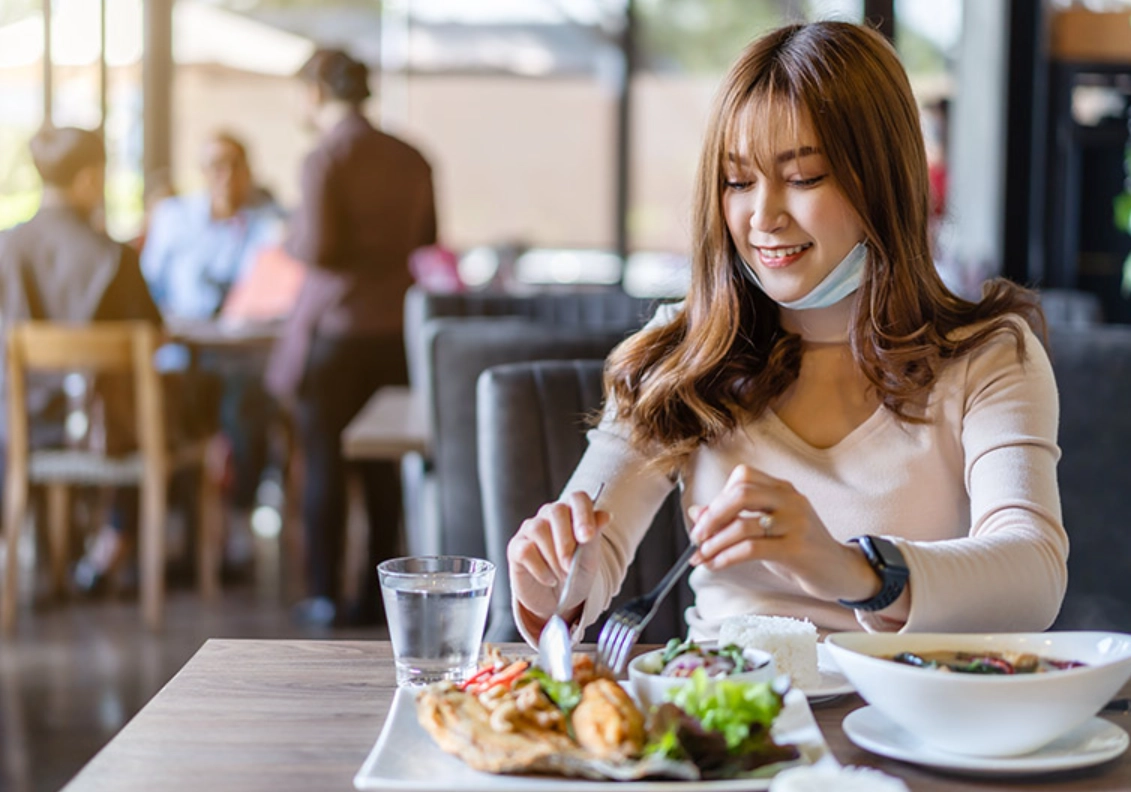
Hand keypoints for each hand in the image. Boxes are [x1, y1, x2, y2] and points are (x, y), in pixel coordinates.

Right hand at [507, 490, 609, 622]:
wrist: (558, 600)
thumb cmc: (575, 574)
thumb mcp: (590, 559)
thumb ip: (594, 537)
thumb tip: (605, 516)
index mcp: (572, 513)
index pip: (578, 498)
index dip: (584, 514)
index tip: (588, 536)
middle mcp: (549, 516)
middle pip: (556, 511)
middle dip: (566, 540)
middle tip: (571, 565)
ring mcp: (530, 529)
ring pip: (539, 529)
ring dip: (553, 556)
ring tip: (561, 574)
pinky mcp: (516, 547)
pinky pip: (525, 550)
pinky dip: (540, 569)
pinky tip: (549, 579)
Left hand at [689, 464, 878, 603]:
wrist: (840, 571)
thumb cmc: (799, 549)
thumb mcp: (767, 529)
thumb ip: (735, 518)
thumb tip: (696, 512)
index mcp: (782, 489)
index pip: (743, 477)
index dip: (718, 498)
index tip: (705, 521)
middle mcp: (790, 500)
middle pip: (741, 493)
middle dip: (712, 516)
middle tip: (697, 537)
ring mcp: (796, 523)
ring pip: (743, 525)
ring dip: (715, 543)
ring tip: (702, 557)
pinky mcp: (797, 549)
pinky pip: (752, 549)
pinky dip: (727, 557)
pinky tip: (716, 565)